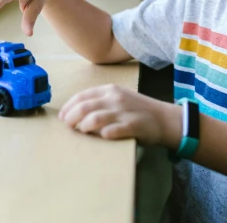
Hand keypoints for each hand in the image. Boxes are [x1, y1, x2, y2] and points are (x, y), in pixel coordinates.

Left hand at [58, 84, 181, 147]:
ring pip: (95, 118)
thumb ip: (101, 102)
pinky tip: (101, 137)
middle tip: (68, 128)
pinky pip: (113, 130)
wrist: (164, 118)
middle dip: (71, 118)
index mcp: (110, 90)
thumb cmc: (138, 110)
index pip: (81, 96)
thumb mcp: (119, 98)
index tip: (62, 117)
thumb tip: (76, 113)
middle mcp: (115, 98)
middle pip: (84, 107)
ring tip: (82, 133)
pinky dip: (104, 134)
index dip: (68, 107)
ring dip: (84, 127)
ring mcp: (124, 112)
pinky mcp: (133, 125)